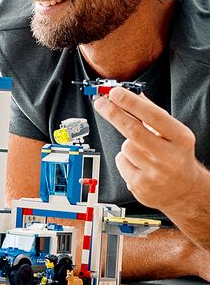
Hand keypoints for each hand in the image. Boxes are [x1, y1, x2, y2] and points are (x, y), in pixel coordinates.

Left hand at [94, 87, 208, 213]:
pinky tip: (139, 165)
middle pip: (133, 130)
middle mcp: (169, 156)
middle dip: (113, 113)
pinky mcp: (140, 185)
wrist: (185, 191)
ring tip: (142, 152)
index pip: (153, 116)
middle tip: (100, 103)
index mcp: (181, 139)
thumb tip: (133, 94)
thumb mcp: (174, 134)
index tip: (115, 93)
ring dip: (127, 145)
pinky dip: (125, 159)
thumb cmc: (176, 157)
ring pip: (125, 147)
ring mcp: (154, 173)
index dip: (131, 103)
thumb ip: (154, 115)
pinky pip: (121, 161)